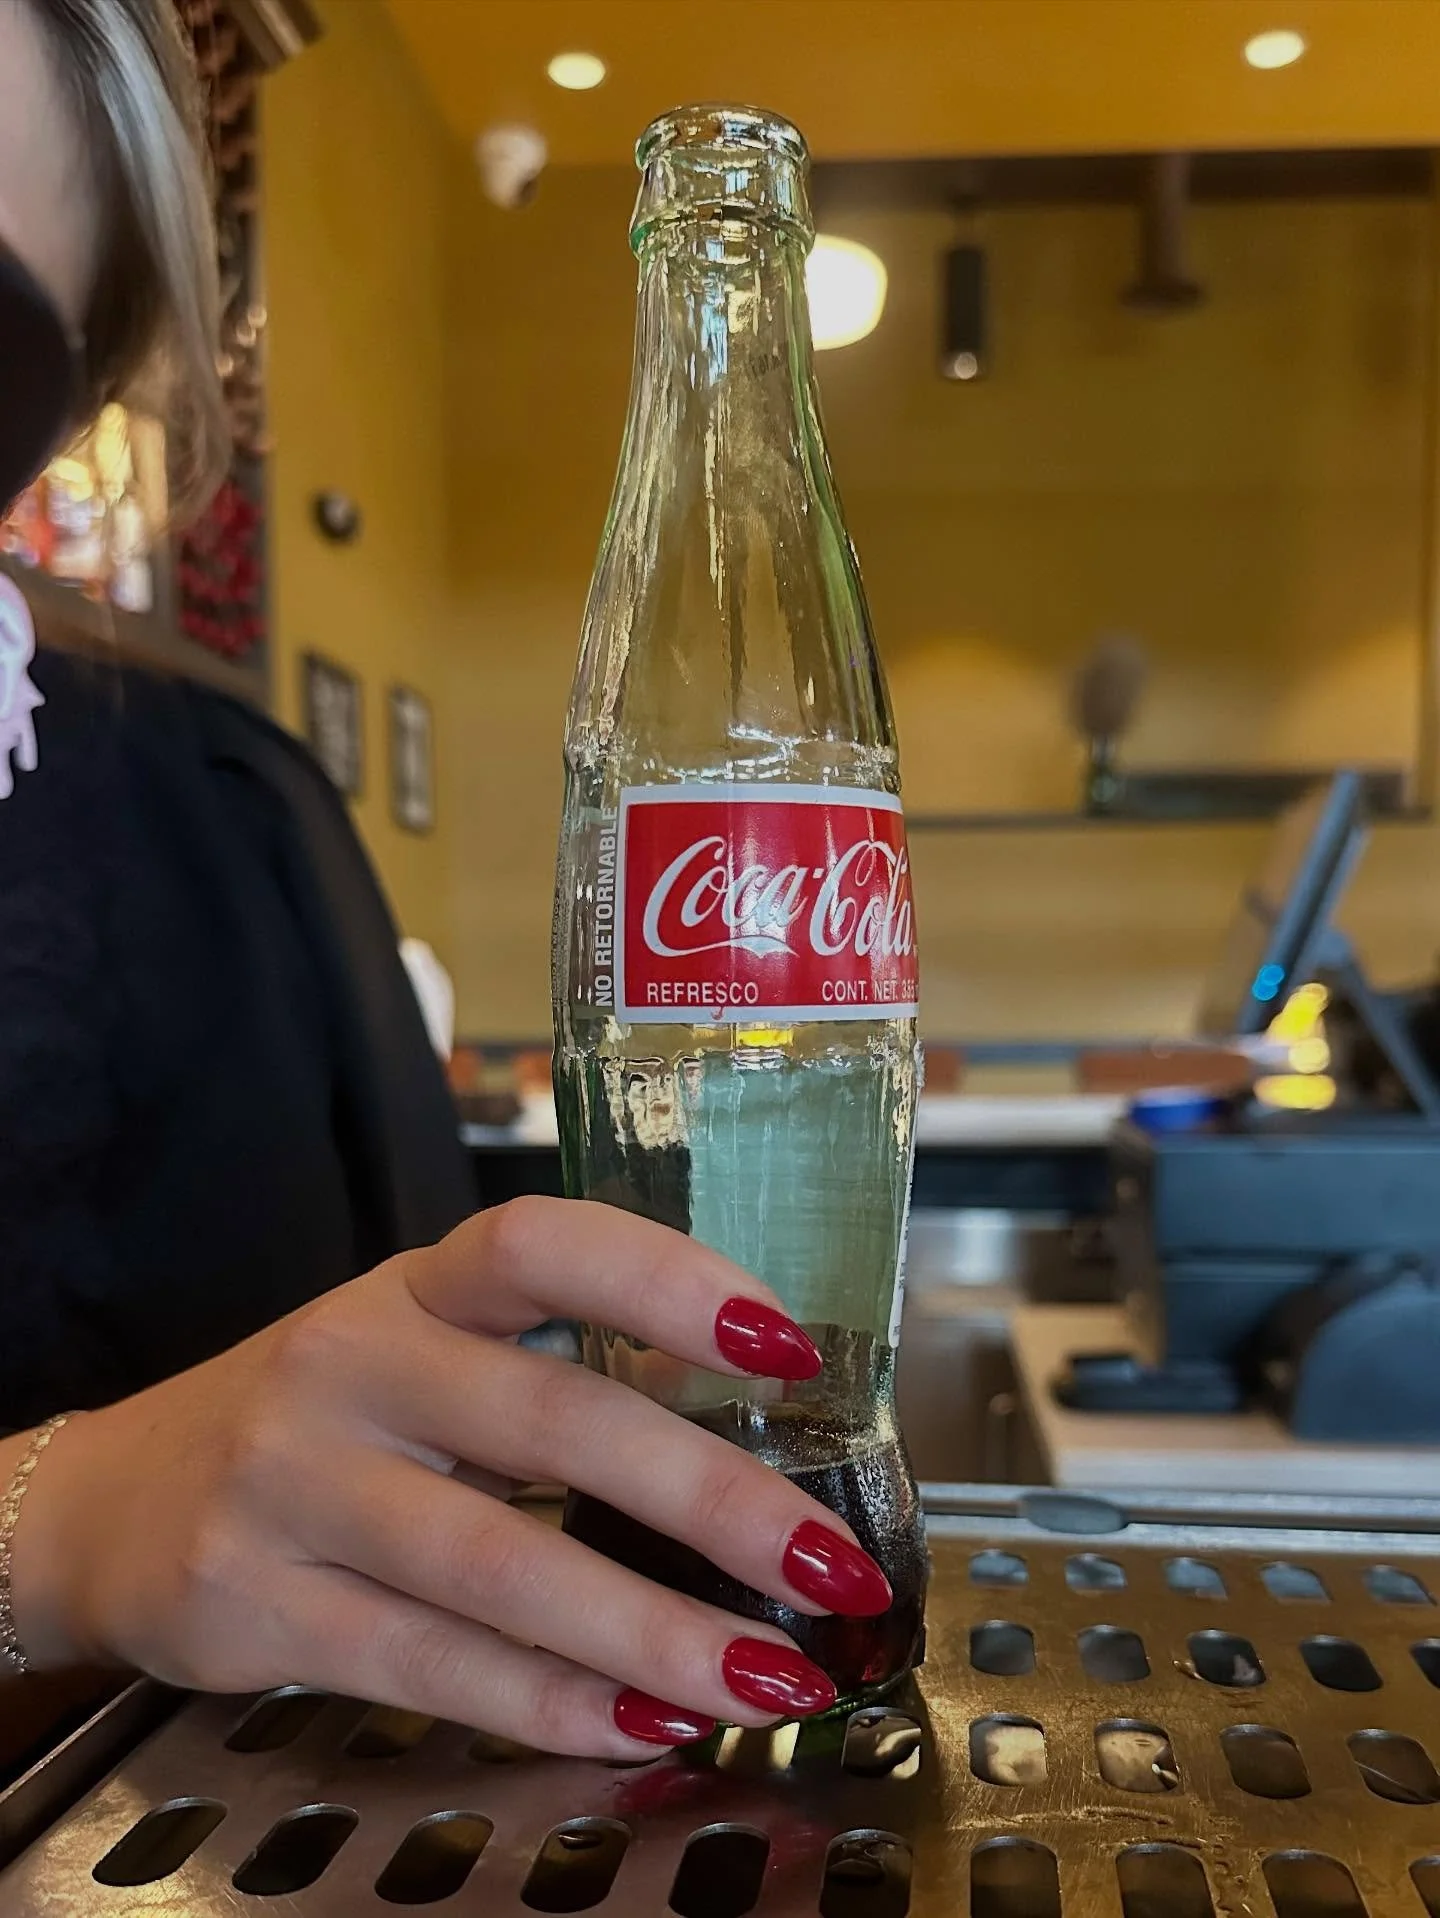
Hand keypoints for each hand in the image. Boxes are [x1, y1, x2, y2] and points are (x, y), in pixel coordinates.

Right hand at [11, 1199, 891, 1757]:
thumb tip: (746, 1450)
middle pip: (552, 1422)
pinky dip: (551, 1702)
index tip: (786, 1342)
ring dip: (652, 1632)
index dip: (668, 1280)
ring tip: (768, 1682)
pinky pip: (430, 1663)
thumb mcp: (415, 1358)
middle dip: (711, 1500)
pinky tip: (642, 1724)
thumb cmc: (318, 1421)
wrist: (112, 1501)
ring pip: (500, 1565)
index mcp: (412, 1289)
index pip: (542, 1246)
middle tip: (829, 1565)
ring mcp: (293, 1485)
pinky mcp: (257, 1605)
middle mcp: (350, 1365)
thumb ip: (544, 1381)